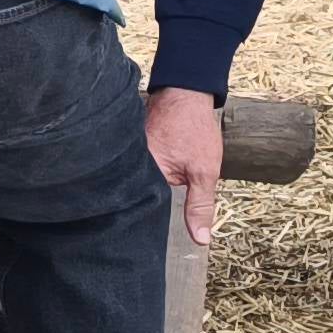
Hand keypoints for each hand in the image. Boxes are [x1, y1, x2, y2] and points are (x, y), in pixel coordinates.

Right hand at [142, 87, 223, 242]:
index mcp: (144, 171)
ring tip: (144, 207)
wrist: (187, 92)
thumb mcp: (204, 172)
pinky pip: (132, 170)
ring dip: (141, 194)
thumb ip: (200, 207)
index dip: (146, 224)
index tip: (149, 238)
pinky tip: (146, 186)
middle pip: (132, 197)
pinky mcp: (130, 148)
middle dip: (143, 210)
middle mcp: (129, 163)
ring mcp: (127, 154)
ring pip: (133, 184)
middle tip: (149, 226)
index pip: (138, 208)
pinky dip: (140, 179)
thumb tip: (200, 240)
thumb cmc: (195, 128)